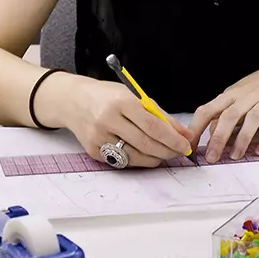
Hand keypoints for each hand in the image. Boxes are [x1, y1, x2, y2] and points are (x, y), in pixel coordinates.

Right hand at [52, 76, 192, 168]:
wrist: (73, 101)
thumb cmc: (107, 96)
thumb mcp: (133, 96)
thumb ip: (159, 115)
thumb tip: (183, 133)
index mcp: (121, 102)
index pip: (152, 125)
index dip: (172, 138)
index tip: (185, 145)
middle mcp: (108, 120)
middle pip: (145, 143)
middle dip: (167, 151)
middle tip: (179, 152)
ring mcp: (99, 137)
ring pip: (135, 156)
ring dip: (154, 158)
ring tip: (164, 153)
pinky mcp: (93, 151)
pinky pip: (122, 160)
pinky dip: (137, 159)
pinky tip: (144, 153)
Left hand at [188, 67, 258, 162]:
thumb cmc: (253, 93)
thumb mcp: (232, 101)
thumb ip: (220, 117)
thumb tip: (208, 138)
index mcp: (230, 95)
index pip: (208, 110)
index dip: (197, 128)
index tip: (190, 147)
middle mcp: (247, 97)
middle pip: (230, 116)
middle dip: (219, 138)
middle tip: (211, 157)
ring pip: (253, 119)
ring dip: (242, 139)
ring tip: (234, 156)